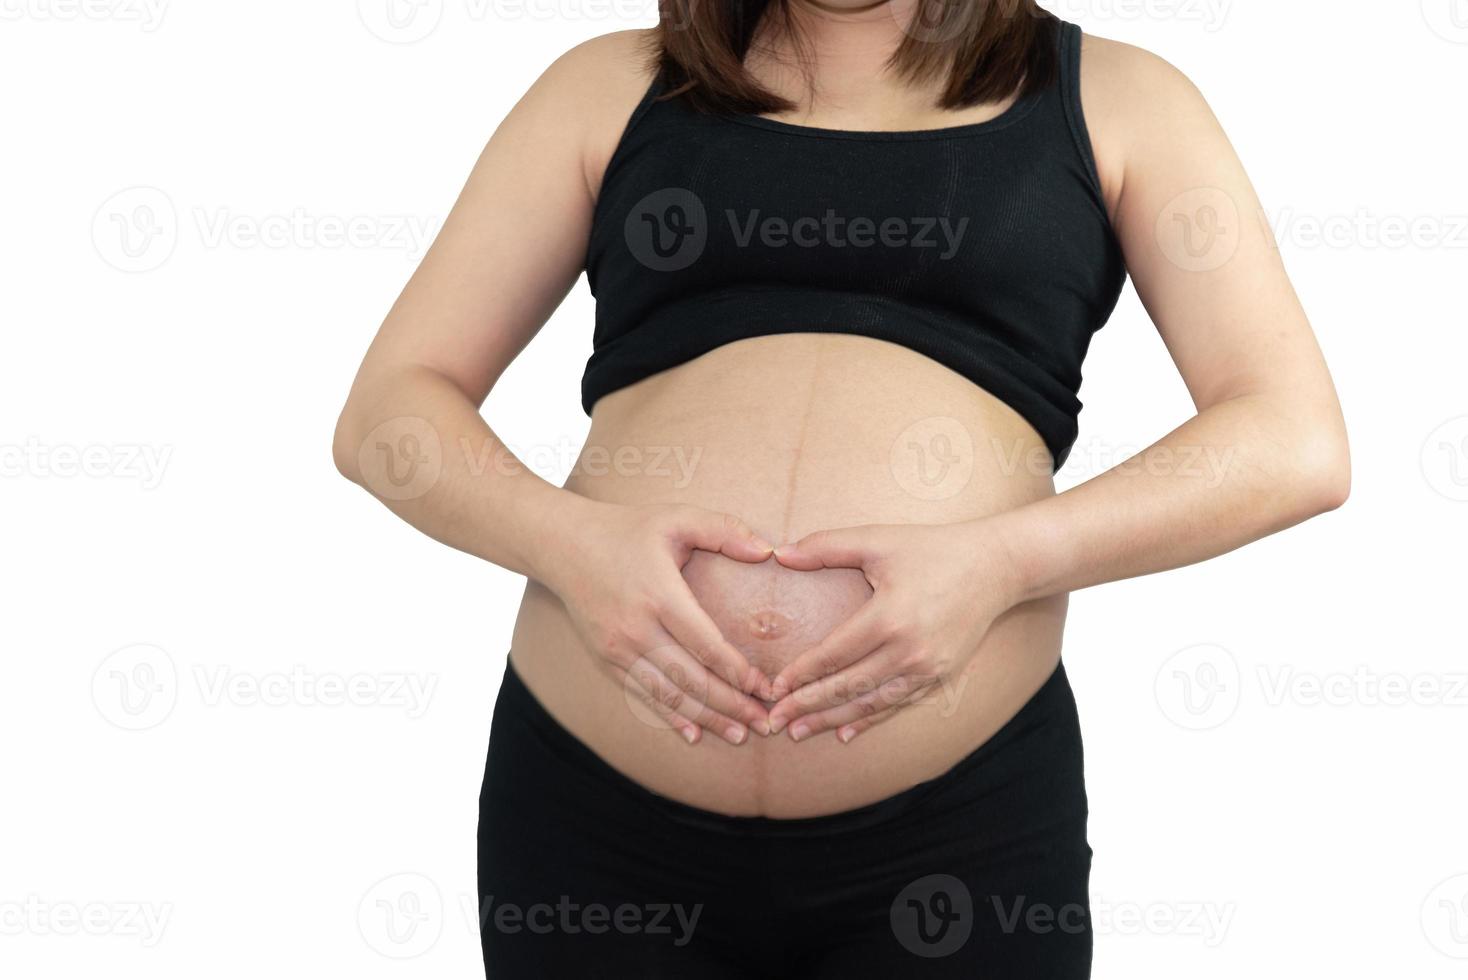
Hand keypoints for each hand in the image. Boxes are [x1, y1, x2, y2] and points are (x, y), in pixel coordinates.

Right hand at [540, 500, 775, 744]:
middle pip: (692, 680)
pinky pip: (642, 696)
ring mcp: (618, 648)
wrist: (563, 545)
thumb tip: (768, 551)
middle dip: (732, 705)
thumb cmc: (628, 529)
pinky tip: (694, 733)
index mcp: (659, 595)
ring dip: (707, 718)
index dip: (739, 672)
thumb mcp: (677, 517)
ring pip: (669, 696)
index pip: (707, 645)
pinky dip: (671, 717)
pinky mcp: (606, 659)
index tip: (766, 687)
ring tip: (740, 734)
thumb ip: (724, 530)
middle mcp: (637, 628)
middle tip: (765, 723)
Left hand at [766, 520, 1023, 742]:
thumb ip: (825, 547)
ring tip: (798, 732)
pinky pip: (897, 704)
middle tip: (773, 721)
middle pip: (847, 686)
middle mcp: (908, 651)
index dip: (801, 674)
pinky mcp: (941, 677)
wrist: (996, 567)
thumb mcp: (878, 539)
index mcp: (888, 617)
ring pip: (869, 703)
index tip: (773, 688)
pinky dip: (869, 720)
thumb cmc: (932, 549)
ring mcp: (927, 669)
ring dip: (831, 719)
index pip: (833, 654)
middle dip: (806, 706)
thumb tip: (778, 555)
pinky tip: (845, 732)